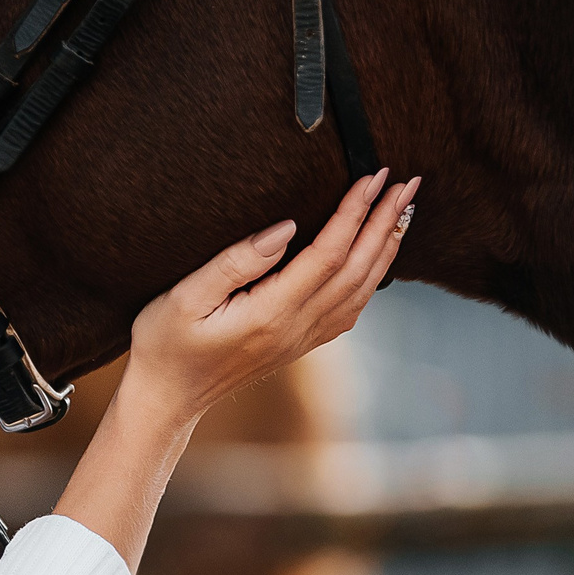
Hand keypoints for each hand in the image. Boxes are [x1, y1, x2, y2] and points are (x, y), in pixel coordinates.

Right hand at [55, 170, 416, 571]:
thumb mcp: (185, 297)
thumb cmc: (165, 343)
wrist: (166, 398)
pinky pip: (350, 308)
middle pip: (356, 269)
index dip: (354, 212)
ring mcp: (302, 340)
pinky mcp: (299, 344)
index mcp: (271, 313)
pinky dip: (373, 277)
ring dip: (386, 247)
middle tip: (408, 182)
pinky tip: (378, 258)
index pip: (328, 254)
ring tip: (404, 210)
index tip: (373, 176)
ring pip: (361, 290)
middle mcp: (296, 328)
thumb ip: (237, 261)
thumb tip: (287, 227)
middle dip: (385, 222)